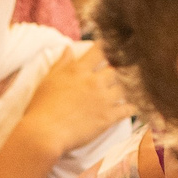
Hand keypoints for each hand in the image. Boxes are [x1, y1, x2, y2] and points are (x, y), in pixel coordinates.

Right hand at [17, 45, 129, 159]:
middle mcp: (94, 81)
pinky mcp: (108, 117)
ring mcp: (103, 99)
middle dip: (123, 67)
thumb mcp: (48, 80)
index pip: (99, 51)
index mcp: (79, 70)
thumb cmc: (42, 107)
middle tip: (129, 66)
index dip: (108, 46)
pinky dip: (133, 107)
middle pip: (117, 68)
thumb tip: (68, 48)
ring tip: (135, 86)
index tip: (114, 44)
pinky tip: (136, 106)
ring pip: (126, 87)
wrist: (45, 133)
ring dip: (130, 86)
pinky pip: (127, 109)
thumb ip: (61, 63)